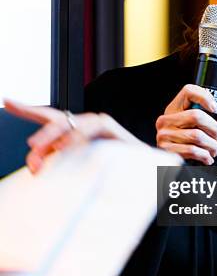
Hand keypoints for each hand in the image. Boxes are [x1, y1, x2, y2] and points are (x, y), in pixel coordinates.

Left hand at [3, 98, 140, 173]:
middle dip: (42, 133)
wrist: (145, 174)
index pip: (48, 119)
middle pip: (57, 120)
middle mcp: (85, 124)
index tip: (7, 102)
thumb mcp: (79, 168)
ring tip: (43, 149)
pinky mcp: (111, 127)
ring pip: (72, 122)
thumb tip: (34, 167)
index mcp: (74, 133)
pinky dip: (78, 136)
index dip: (27, 109)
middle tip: (32, 149)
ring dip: (55, 135)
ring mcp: (98, 124)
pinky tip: (67, 146)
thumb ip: (58, 164)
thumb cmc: (112, 170)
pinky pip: (92, 127)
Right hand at [155, 84, 216, 164]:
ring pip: (197, 136)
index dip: (204, 97)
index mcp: (174, 109)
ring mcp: (164, 134)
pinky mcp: (167, 150)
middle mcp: (166, 120)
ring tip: (212, 149)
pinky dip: (205, 156)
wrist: (176, 163)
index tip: (215, 109)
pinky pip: (192, 150)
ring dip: (211, 145)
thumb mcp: (204, 127)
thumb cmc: (190, 142)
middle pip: (196, 115)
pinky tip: (206, 157)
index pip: (188, 91)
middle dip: (214, 128)